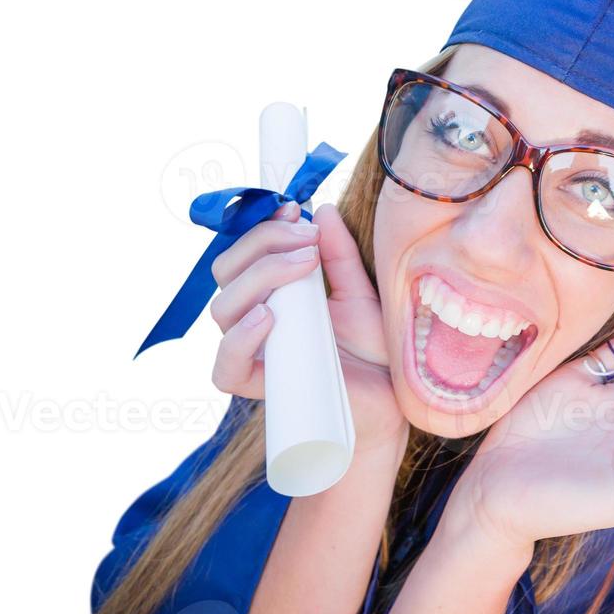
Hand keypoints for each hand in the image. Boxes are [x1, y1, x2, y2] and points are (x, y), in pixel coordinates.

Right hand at [206, 200, 407, 456]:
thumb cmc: (372, 351)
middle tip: (307, 240)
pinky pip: (225, 368)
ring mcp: (255, 354)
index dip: (260, 228)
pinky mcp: (263, 388)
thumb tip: (322, 210)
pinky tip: (268, 317)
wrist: (390, 403)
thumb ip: (339, 256)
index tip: (295, 210)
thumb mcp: (359, 295)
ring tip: (301, 266)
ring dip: (258, 276)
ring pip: (223, 309)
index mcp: (271, 296)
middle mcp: (254, 322)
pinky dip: (239, 339)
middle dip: (262, 244)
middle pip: (225, 273)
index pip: (241, 255)